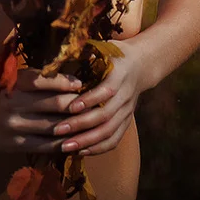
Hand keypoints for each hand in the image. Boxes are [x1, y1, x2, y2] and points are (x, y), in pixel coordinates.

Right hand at [0, 68, 85, 153]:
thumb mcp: (12, 76)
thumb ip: (37, 77)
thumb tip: (71, 79)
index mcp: (14, 82)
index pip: (46, 81)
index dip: (67, 83)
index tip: (82, 84)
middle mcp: (15, 102)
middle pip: (56, 105)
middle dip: (77, 105)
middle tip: (93, 105)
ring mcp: (15, 126)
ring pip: (54, 127)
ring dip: (75, 127)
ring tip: (90, 124)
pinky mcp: (16, 144)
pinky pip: (46, 146)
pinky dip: (63, 143)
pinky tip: (75, 141)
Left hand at [48, 38, 147, 156]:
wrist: (141, 65)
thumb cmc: (114, 54)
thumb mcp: (103, 47)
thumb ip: (87, 52)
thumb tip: (64, 52)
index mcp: (119, 75)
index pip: (105, 91)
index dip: (88, 100)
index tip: (70, 107)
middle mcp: (125, 95)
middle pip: (105, 116)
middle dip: (80, 125)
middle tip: (58, 130)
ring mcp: (127, 111)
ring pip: (109, 131)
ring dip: (87, 142)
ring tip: (65, 147)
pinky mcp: (127, 121)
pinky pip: (114, 139)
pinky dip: (98, 148)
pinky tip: (80, 151)